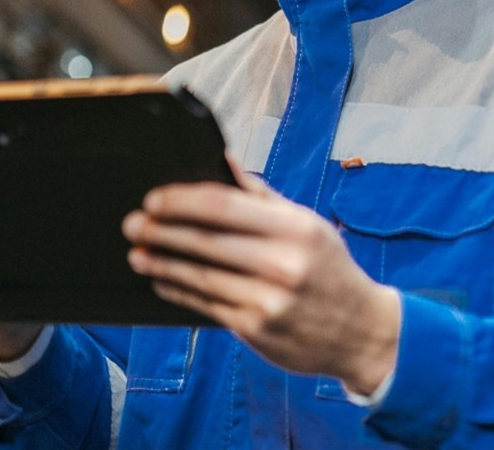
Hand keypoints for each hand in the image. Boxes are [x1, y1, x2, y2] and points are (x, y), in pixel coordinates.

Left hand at [121, 158, 399, 394]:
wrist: (361, 332)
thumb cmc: (328, 270)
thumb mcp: (308, 225)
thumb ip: (263, 197)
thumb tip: (223, 161)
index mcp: (296, 228)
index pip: (225, 206)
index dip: (183, 200)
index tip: (155, 197)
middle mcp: (283, 263)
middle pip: (206, 241)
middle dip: (162, 230)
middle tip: (133, 222)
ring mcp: (268, 299)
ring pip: (199, 276)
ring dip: (162, 263)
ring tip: (137, 253)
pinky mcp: (255, 329)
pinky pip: (205, 305)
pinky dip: (178, 291)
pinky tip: (162, 281)